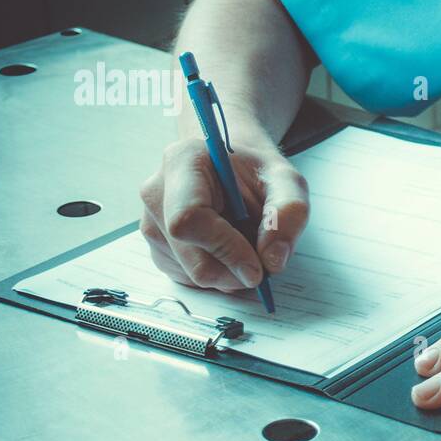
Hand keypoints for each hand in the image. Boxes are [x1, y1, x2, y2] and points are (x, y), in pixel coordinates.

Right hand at [139, 138, 309, 291]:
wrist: (235, 167)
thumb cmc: (256, 171)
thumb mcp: (287, 181)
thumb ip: (289, 213)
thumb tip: (272, 259)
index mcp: (184, 161)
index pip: (189, 218)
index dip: (226, 249)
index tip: (257, 266)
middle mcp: (158, 192)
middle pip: (189, 255)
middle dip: (234, 271)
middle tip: (263, 264)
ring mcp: (152, 222)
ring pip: (190, 273)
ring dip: (229, 274)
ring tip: (246, 245)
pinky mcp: (158, 248)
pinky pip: (188, 278)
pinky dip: (218, 275)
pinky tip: (230, 251)